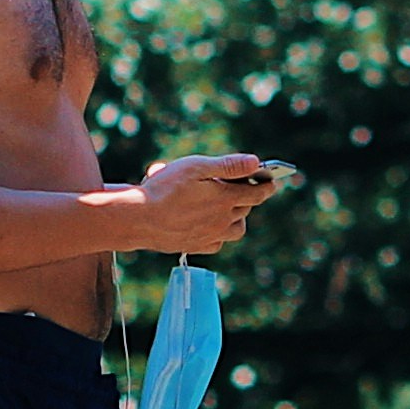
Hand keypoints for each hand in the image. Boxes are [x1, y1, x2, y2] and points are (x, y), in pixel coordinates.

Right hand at [122, 152, 279, 255]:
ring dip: (236, 218)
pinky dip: (218, 233)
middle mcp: (222, 221)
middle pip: (245, 209)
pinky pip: (216, 242)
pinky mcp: (195, 246)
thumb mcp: (195, 167)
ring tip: (227, 207)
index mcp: (225, 199)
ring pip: (235, 229)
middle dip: (247, 197)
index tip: (272, 182)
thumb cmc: (164, 188)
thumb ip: (228, 165)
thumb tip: (255, 162)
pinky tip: (209, 224)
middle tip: (241, 187)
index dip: (266, 186)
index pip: (257, 193)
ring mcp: (210, 236)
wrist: (137, 219)